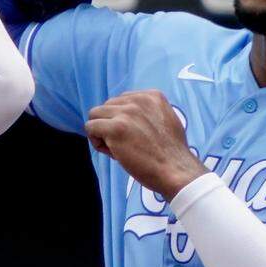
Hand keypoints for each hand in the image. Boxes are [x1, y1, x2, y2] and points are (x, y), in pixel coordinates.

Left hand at [85, 90, 208, 199]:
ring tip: (117, 148)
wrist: (175, 170)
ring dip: (101, 132)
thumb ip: (146, 113)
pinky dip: (96, 141)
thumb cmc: (170, 153)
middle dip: (110, 125)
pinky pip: (90, 127)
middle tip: (125, 145)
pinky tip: (112, 152)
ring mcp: (126, 113)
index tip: (134, 135)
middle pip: (106, 106)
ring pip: (95, 115)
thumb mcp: (165, 120)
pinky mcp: (115, 128)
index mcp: (152, 95)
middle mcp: (138, 100)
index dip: (122, 119)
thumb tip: (123, 116)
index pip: (121, 101)